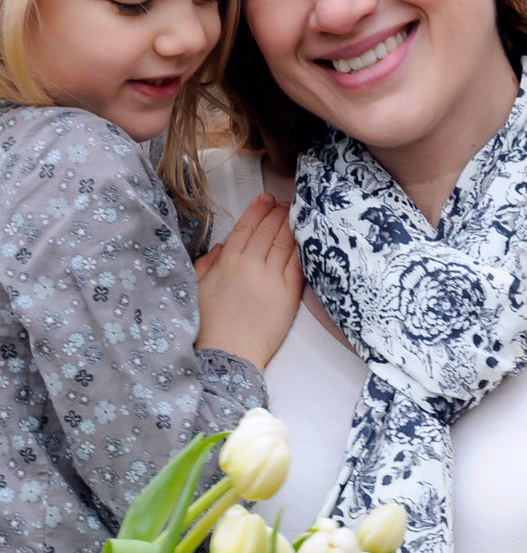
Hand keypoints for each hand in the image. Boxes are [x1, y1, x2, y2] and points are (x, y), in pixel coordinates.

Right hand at [194, 192, 302, 369]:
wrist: (228, 353)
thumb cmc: (209, 325)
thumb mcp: (197, 288)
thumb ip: (207, 263)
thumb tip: (220, 246)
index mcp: (228, 261)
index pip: (247, 226)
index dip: (258, 209)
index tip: (266, 198)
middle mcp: (251, 265)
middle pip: (268, 230)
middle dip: (277, 212)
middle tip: (284, 203)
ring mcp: (272, 279)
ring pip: (284, 242)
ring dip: (290, 225)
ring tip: (296, 214)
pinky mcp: (288, 294)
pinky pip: (296, 263)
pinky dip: (300, 247)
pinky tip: (303, 237)